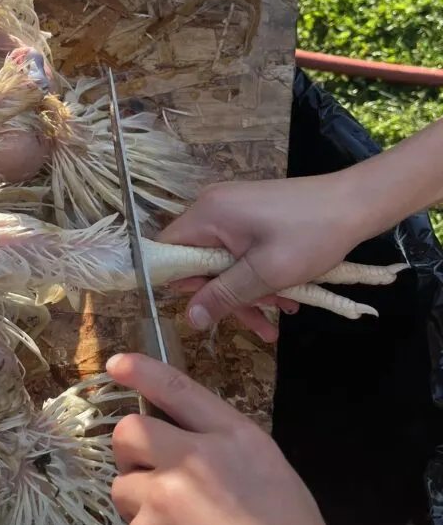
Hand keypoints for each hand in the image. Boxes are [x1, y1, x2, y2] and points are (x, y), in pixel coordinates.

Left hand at [107, 354, 442, 524]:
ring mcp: (161, 501)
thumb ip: (225, 454)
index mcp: (235, 438)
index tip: (117, 365)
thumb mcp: (275, 481)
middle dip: (133, 451)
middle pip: (128, 431)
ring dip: (141, 506)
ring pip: (123, 487)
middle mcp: (193, 459)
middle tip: (155, 481)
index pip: (175, 388)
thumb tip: (182, 446)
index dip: (142, 372)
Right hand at [158, 174, 360, 332]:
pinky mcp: (251, 217)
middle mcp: (214, 208)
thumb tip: (190, 319)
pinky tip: (284, 297)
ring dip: (247, 292)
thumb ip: (224, 295)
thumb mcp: (266, 273)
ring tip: (280, 314)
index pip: (167, 251)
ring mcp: (233, 211)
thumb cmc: (313, 234)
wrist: (357, 203)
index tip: (206, 306)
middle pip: (197, 262)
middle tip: (258, 321)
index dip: (180, 284)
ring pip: (222, 263)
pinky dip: (257, 276)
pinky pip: (240, 253)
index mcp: (208, 214)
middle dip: (225, 295)